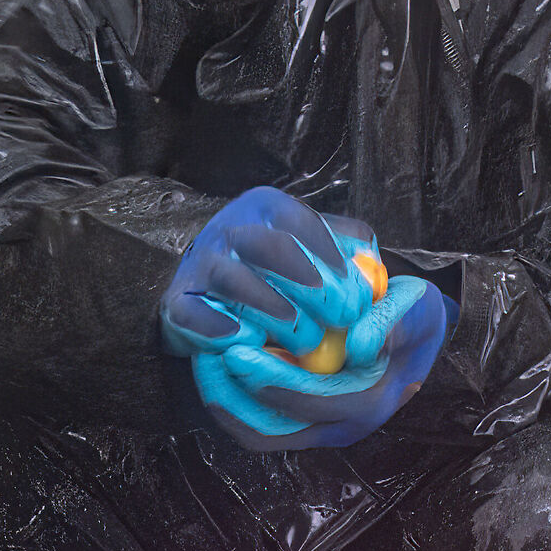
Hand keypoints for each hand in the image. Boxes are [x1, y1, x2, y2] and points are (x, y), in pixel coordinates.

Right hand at [160, 187, 378, 362]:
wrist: (214, 297)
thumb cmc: (279, 275)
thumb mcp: (317, 251)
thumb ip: (349, 251)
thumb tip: (373, 267)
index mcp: (266, 209)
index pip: (299, 222)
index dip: (331, 257)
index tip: (355, 293)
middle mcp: (230, 229)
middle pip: (270, 248)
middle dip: (310, 285)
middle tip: (339, 318)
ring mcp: (200, 264)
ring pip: (233, 280)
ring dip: (274, 311)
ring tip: (305, 339)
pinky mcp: (177, 302)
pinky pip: (193, 314)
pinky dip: (221, 329)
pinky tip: (249, 341)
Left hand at [193, 274, 451, 450]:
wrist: (409, 333)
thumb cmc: (411, 317)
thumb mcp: (415, 308)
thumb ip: (391, 323)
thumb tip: (358, 345)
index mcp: (370, 401)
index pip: (313, 401)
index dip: (272, 379)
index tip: (238, 351)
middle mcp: (340, 425)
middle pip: (275, 428)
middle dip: (234, 396)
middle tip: (207, 358)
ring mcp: (317, 427)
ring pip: (259, 432)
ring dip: (226, 401)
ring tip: (204, 362)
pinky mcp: (299, 420)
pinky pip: (257, 422)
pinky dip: (232, 399)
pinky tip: (216, 364)